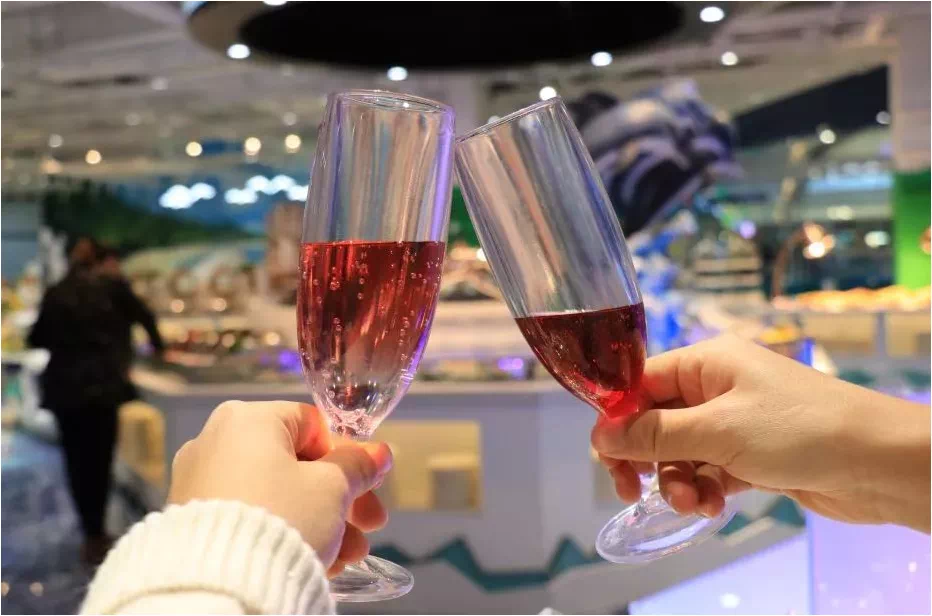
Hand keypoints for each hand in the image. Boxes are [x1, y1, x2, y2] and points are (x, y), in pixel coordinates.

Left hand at [169, 400, 392, 573]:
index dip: (350, 457)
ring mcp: (199, 482)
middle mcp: (215, 441)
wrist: (222, 585)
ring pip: (277, 495)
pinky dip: (285, 533)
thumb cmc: (282, 517)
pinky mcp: (193, 520)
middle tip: (369, 525)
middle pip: (297, 465)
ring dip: (321, 522)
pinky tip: (318, 562)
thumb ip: (358, 466)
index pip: (313, 426)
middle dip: (340, 499)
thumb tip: (380, 453)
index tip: (371, 486)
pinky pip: (252, 517)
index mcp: (246, 418)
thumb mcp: (333, 488)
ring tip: (349, 556)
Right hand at [591, 335, 929, 531]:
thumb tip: (599, 435)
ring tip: (693, 504)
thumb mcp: (718, 430)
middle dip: (648, 459)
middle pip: (656, 421)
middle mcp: (715, 386)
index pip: (640, 384)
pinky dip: (703, 489)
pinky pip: (708, 469)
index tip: (608, 458)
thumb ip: (655, 435)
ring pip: (681, 452)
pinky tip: (712, 507)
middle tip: (632, 491)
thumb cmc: (797, 430)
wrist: (878, 463)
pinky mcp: (751, 454)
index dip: (619, 419)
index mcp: (705, 362)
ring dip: (677, 481)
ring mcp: (735, 421)